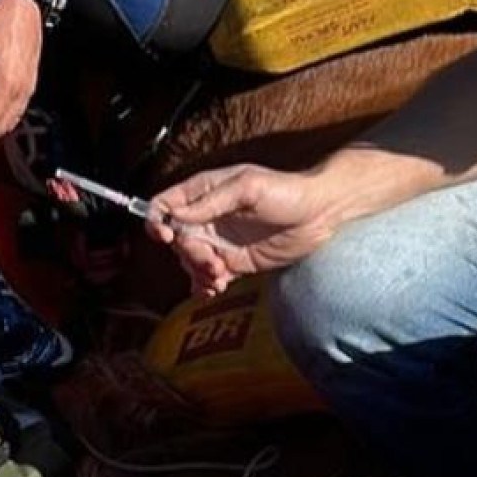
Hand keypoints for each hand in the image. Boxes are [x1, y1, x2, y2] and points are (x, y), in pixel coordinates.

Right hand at [146, 163, 334, 297]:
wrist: (319, 216)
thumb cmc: (286, 191)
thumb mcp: (247, 188)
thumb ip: (211, 203)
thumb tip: (176, 215)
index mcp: (205, 192)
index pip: (165, 204)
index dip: (158, 221)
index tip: (167, 237)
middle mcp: (208, 217)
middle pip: (176, 239)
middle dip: (188, 254)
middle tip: (212, 261)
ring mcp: (220, 240)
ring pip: (190, 261)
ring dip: (198, 272)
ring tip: (220, 276)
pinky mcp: (234, 261)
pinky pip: (208, 277)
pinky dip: (206, 285)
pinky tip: (216, 288)